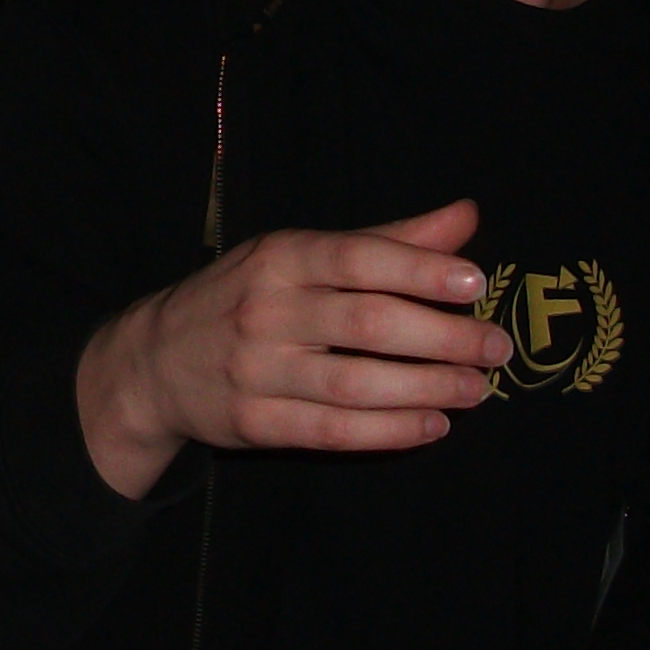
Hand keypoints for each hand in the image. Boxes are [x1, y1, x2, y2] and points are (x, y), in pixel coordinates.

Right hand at [74, 200, 512, 498]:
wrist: (155, 361)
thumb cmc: (248, 297)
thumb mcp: (304, 254)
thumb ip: (389, 241)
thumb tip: (467, 217)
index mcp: (282, 258)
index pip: (358, 258)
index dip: (419, 270)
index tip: (475, 284)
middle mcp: (267, 310)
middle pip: (368, 325)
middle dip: (442, 338)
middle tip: (495, 348)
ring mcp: (258, 370)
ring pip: (356, 384)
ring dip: (426, 389)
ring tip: (475, 389)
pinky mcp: (255, 423)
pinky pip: (334, 432)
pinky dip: (390, 431)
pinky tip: (432, 425)